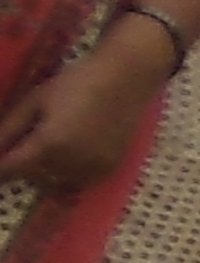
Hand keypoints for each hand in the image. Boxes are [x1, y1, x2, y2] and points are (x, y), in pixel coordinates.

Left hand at [0, 26, 168, 192]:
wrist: (125, 79)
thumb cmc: (76, 83)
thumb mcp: (35, 101)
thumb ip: (10, 129)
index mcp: (48, 145)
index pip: (9, 170)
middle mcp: (70, 164)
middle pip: (32, 178)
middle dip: (22, 166)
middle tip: (24, 146)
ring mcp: (92, 170)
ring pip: (55, 184)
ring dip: (44, 172)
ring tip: (49, 149)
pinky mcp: (109, 169)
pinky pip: (79, 182)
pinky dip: (68, 175)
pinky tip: (69, 155)